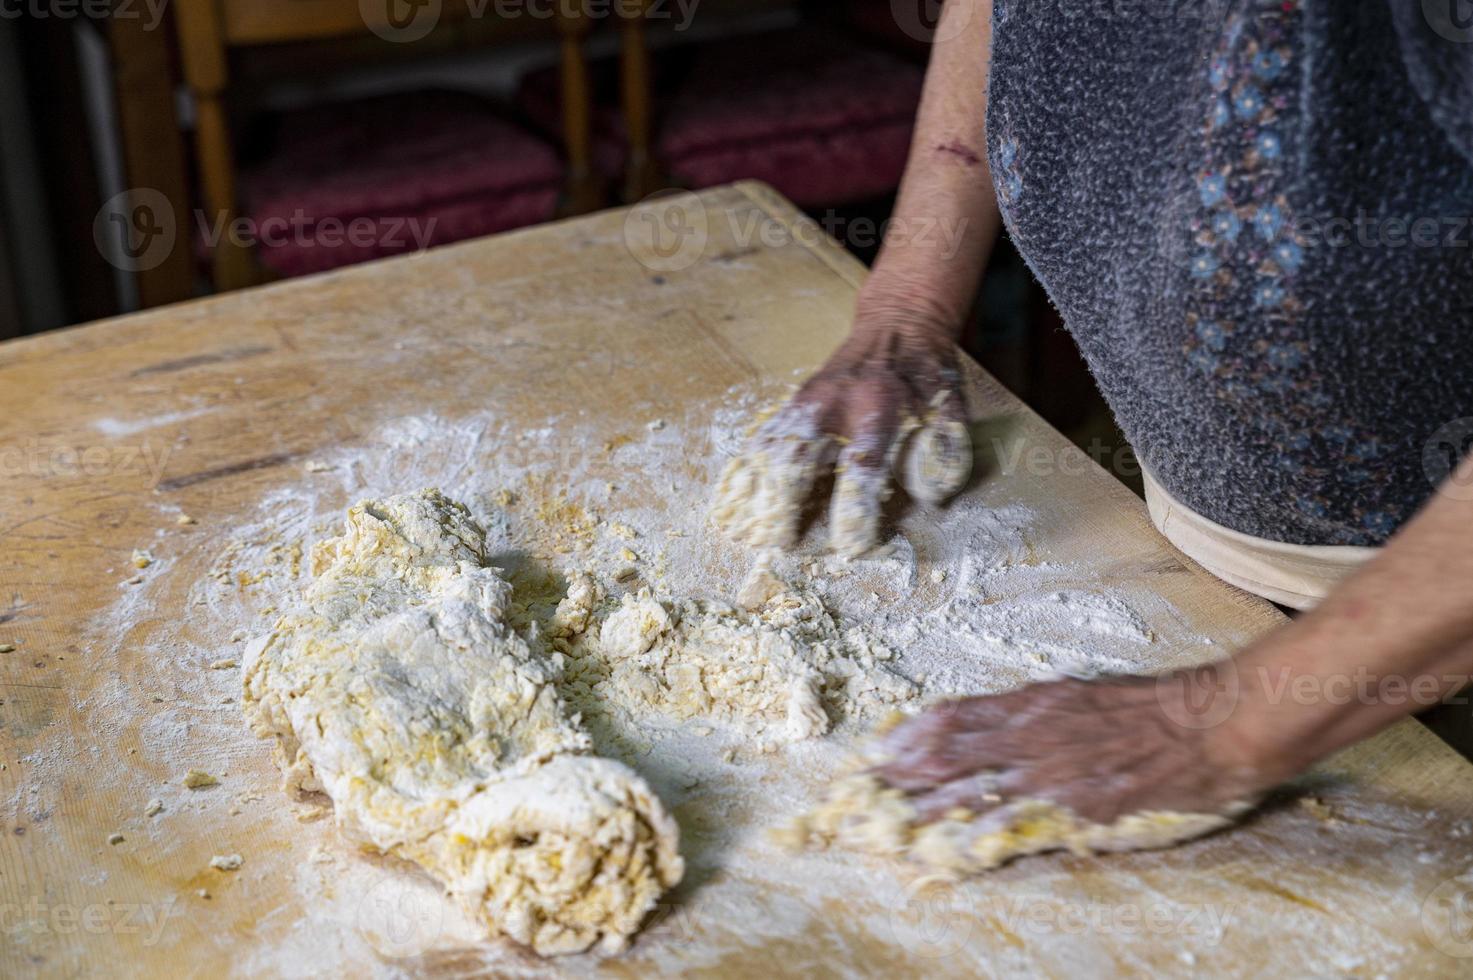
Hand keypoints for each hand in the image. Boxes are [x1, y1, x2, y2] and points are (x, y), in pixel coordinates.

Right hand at [712, 307, 968, 556]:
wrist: (896, 323)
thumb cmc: (925, 372)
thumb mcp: (951, 403)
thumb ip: (946, 449)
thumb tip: (932, 495)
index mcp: (878, 406)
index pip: (862, 466)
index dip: (855, 510)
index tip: (851, 545)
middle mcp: (834, 403)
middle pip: (796, 458)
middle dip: (784, 504)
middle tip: (780, 544)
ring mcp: (807, 401)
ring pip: (770, 448)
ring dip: (756, 490)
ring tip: (746, 528)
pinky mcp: (793, 402)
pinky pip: (763, 438)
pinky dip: (747, 470)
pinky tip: (736, 497)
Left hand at [868, 670, 1273, 824]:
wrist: (1216, 720)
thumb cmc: (1161, 706)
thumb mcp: (1091, 697)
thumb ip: (1050, 715)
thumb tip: (1016, 728)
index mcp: (1039, 700)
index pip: (960, 713)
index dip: (917, 732)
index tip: (884, 747)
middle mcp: (1037, 728)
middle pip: (953, 747)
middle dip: (907, 768)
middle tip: (869, 784)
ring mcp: (1057, 765)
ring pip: (975, 783)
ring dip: (931, 803)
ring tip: (893, 818)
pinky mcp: (1081, 799)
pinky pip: (1021, 815)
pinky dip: (983, 828)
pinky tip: (955, 842)